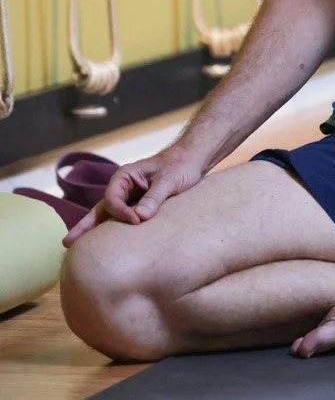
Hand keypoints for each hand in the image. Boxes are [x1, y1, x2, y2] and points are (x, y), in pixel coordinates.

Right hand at [64, 147, 205, 245]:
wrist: (193, 160)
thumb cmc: (181, 165)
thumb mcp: (170, 179)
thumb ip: (155, 197)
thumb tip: (139, 218)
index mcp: (125, 176)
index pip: (113, 199)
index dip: (121, 213)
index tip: (137, 221)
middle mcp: (122, 187)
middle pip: (101, 209)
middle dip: (85, 226)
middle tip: (67, 243)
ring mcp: (129, 197)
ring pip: (109, 216)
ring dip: (95, 230)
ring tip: (75, 247)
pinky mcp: (137, 206)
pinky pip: (122, 220)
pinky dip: (113, 230)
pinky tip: (104, 245)